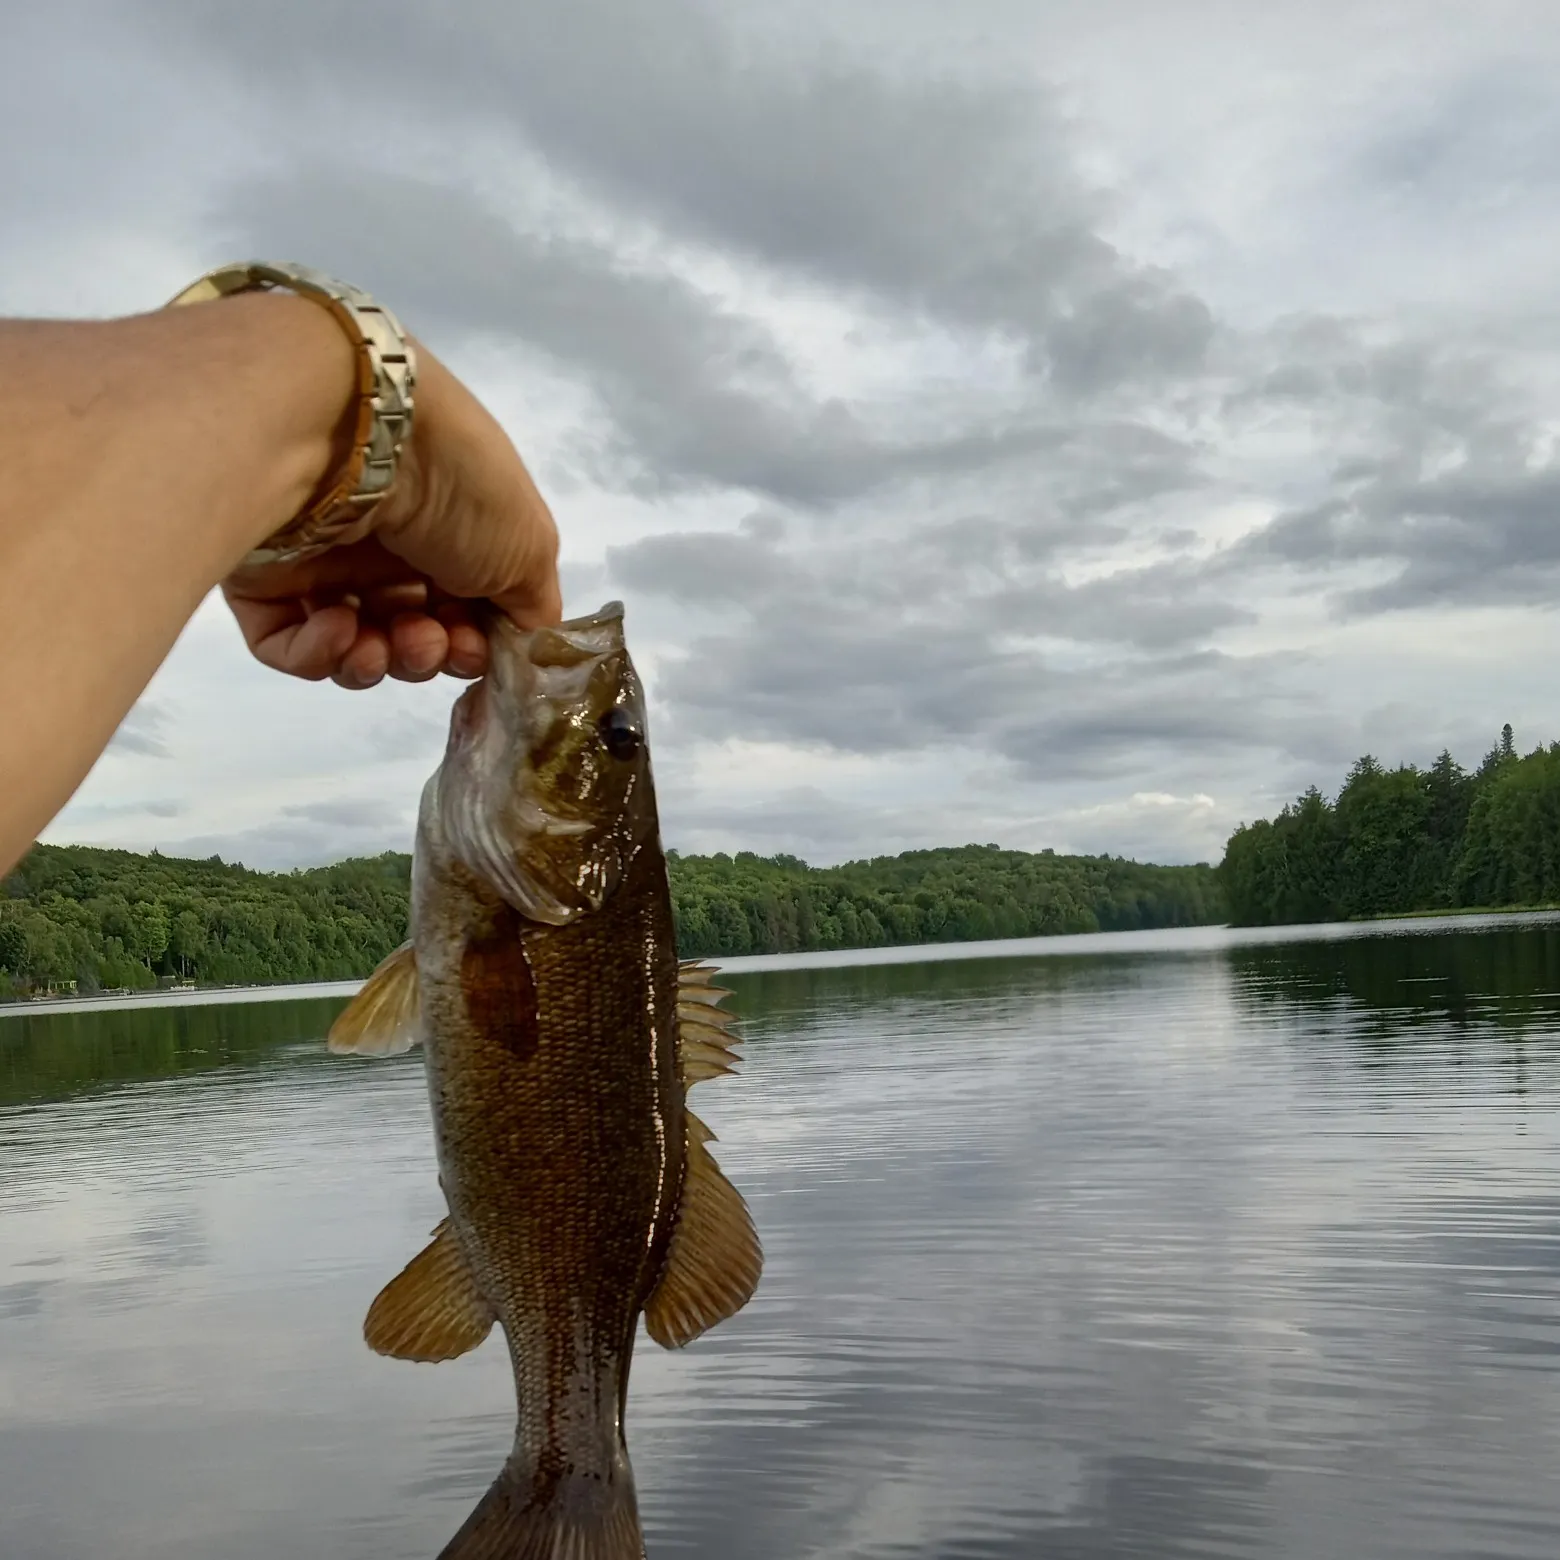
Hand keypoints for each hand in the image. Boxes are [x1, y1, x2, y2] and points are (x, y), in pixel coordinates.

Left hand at [223, 343, 562, 687]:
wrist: (344, 432)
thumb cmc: (455, 483)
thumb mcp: (530, 545)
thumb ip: (533, 607)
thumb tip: (519, 643)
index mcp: (452, 529)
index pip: (464, 609)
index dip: (475, 643)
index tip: (476, 647)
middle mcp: (389, 544)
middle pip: (411, 633)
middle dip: (427, 655)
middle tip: (430, 643)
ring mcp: (323, 561)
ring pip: (352, 647)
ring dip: (377, 663)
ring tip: (383, 645)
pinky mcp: (262, 579)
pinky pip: (289, 644)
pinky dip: (319, 653)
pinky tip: (339, 628)